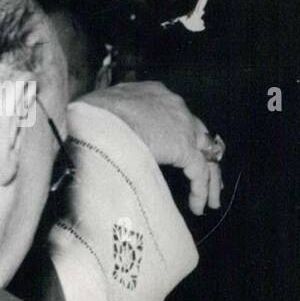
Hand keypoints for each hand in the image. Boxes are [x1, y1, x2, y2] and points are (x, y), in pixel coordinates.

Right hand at [79, 81, 222, 213]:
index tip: (182, 156)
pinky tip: (198, 206)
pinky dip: (200, 190)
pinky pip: (199, 171)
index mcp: (153, 94)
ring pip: (205, 154)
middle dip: (204, 157)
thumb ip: (117, 123)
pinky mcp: (184, 147)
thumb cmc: (89, 116)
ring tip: (210, 202)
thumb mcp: (104, 112)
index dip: (181, 137)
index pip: (176, 117)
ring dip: (208, 180)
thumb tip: (111, 141)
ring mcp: (182, 125)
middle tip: (207, 179)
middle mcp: (174, 106)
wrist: (96, 118)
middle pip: (199, 135)